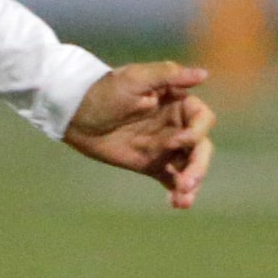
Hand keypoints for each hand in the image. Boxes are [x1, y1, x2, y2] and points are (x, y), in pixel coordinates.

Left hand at [62, 62, 215, 210]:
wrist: (74, 113)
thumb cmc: (104, 90)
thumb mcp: (135, 77)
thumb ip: (169, 75)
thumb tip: (203, 74)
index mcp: (178, 102)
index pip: (202, 119)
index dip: (197, 131)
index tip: (178, 141)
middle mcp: (176, 125)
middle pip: (201, 147)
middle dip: (198, 165)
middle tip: (187, 182)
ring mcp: (165, 147)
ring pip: (189, 166)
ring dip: (192, 182)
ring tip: (183, 199)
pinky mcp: (151, 164)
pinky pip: (171, 179)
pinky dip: (177, 192)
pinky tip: (177, 203)